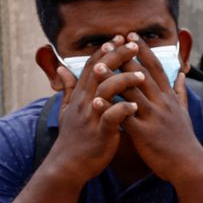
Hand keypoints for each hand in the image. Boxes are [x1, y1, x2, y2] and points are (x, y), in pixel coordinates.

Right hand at [46, 36, 144, 183]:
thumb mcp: (67, 110)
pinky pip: (111, 119)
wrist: (68, 164)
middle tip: (133, 45)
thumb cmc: (73, 137)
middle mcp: (85, 102)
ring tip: (141, 74)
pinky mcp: (100, 133)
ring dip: (123, 81)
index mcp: (81, 96)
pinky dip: (122, 111)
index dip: (105, 52)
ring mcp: (92, 117)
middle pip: (100, 73)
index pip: (93, 67)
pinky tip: (135, 106)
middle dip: (117, 57)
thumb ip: (68, 89)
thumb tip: (61, 69)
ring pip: (106, 92)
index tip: (119, 38)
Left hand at [112, 33, 202, 185]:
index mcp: (168, 98)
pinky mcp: (144, 134)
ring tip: (97, 65)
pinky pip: (125, 117)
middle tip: (111, 41)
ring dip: (113, 78)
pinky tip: (96, 101)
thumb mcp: (184, 113)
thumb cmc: (184, 141)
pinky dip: (111, 108)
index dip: (144, 50)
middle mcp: (162, 104)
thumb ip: (180, 93)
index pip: (156, 68)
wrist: (189, 165)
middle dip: (126, 57)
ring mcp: (153, 118)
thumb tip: (181, 75)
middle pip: (142, 75)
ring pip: (131, 93)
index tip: (132, 35)